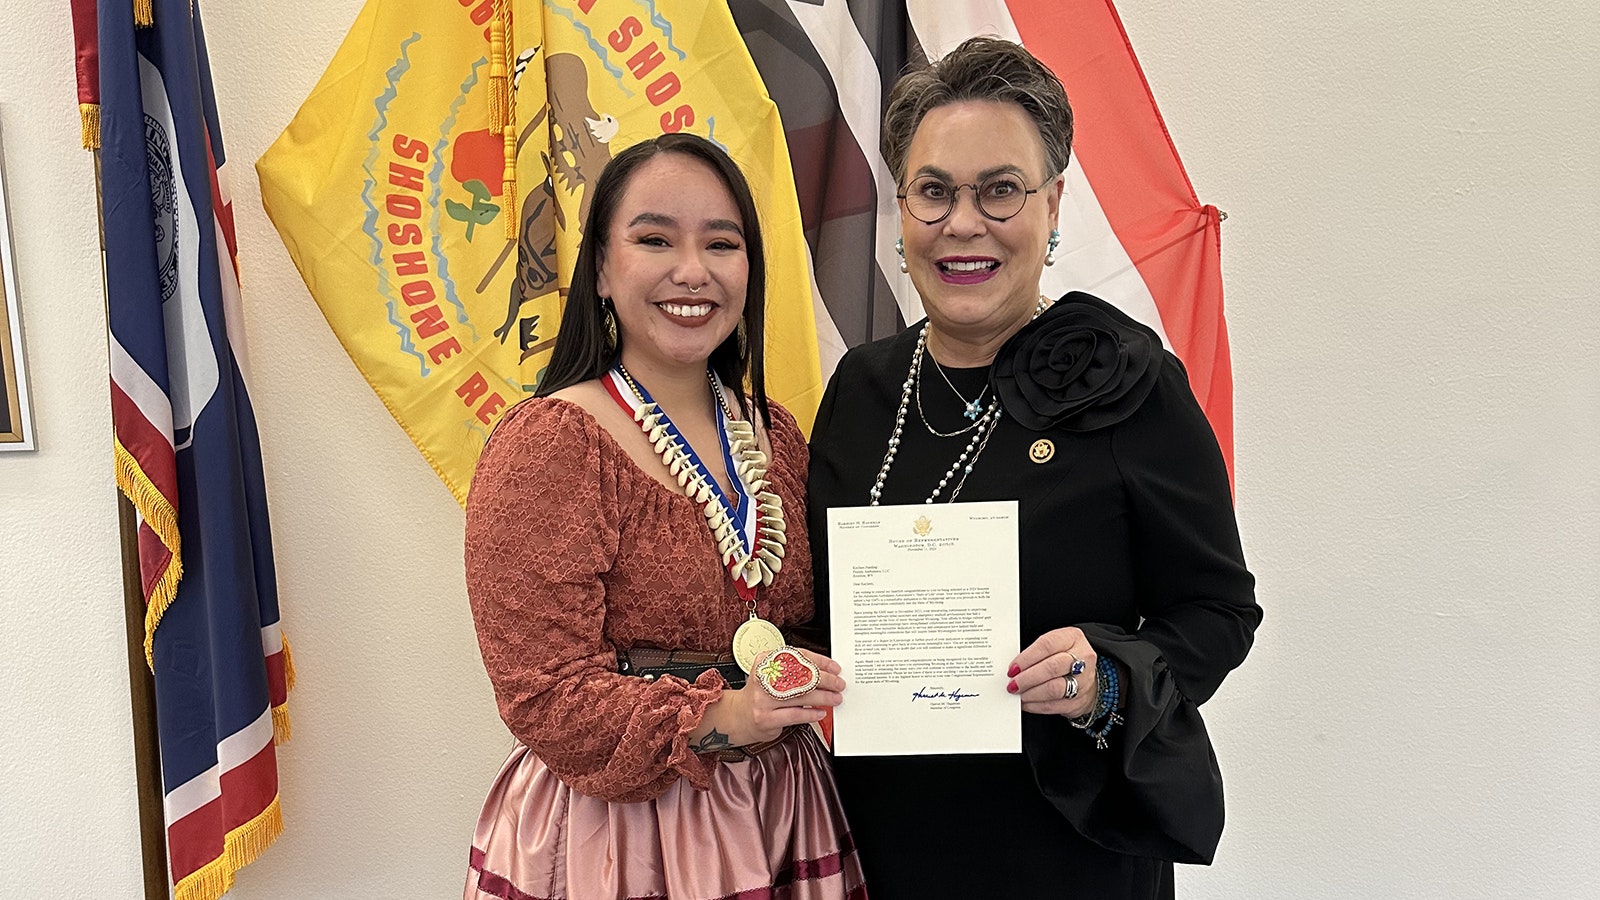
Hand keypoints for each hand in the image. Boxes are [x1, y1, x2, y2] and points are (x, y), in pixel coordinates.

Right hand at [693, 649, 845, 749]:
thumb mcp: (771, 675)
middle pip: (801, 676)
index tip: (834, 667)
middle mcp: (763, 679)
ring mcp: (763, 700)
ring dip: (823, 697)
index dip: (820, 661)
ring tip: (835, 698)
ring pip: (801, 696)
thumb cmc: (761, 694)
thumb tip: (825, 670)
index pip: (797, 656)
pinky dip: (811, 714)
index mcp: (765, 662)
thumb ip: (792, 670)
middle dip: (826, 680)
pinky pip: (795, 715)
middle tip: (839, 683)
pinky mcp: (766, 718)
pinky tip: (821, 712)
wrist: (739, 716)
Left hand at [1007, 627, 1097, 719]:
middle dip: (1027, 678)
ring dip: (1031, 693)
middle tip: (1013, 684)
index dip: (1026, 658)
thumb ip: (1036, 653)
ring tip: (1019, 694)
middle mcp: (1083, 658)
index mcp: (1073, 638)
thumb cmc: (1064, 657)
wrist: (1086, 677)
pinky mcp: (1079, 701)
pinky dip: (1036, 706)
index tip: (1013, 668)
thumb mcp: (1055, 645)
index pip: (1047, 645)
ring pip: (1054, 689)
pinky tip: (1027, 703)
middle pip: (1051, 668)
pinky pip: (1055, 705)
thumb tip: (1014, 668)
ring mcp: (1084, 681)